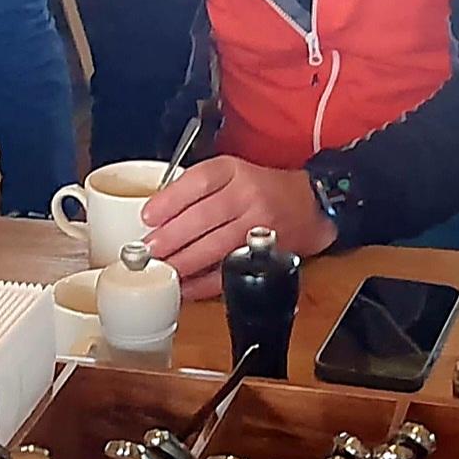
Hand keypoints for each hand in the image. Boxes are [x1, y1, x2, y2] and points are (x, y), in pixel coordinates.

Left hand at [141, 154, 332, 292]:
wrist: (311, 205)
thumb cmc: (262, 190)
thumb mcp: (230, 174)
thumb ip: (196, 189)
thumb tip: (155, 217)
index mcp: (235, 171)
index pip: (199, 181)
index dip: (170, 200)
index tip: (148, 216)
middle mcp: (249, 196)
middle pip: (204, 217)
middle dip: (171, 238)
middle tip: (148, 251)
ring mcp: (260, 226)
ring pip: (216, 247)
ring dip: (184, 262)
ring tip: (163, 269)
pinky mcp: (266, 254)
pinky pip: (230, 271)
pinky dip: (204, 283)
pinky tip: (185, 286)